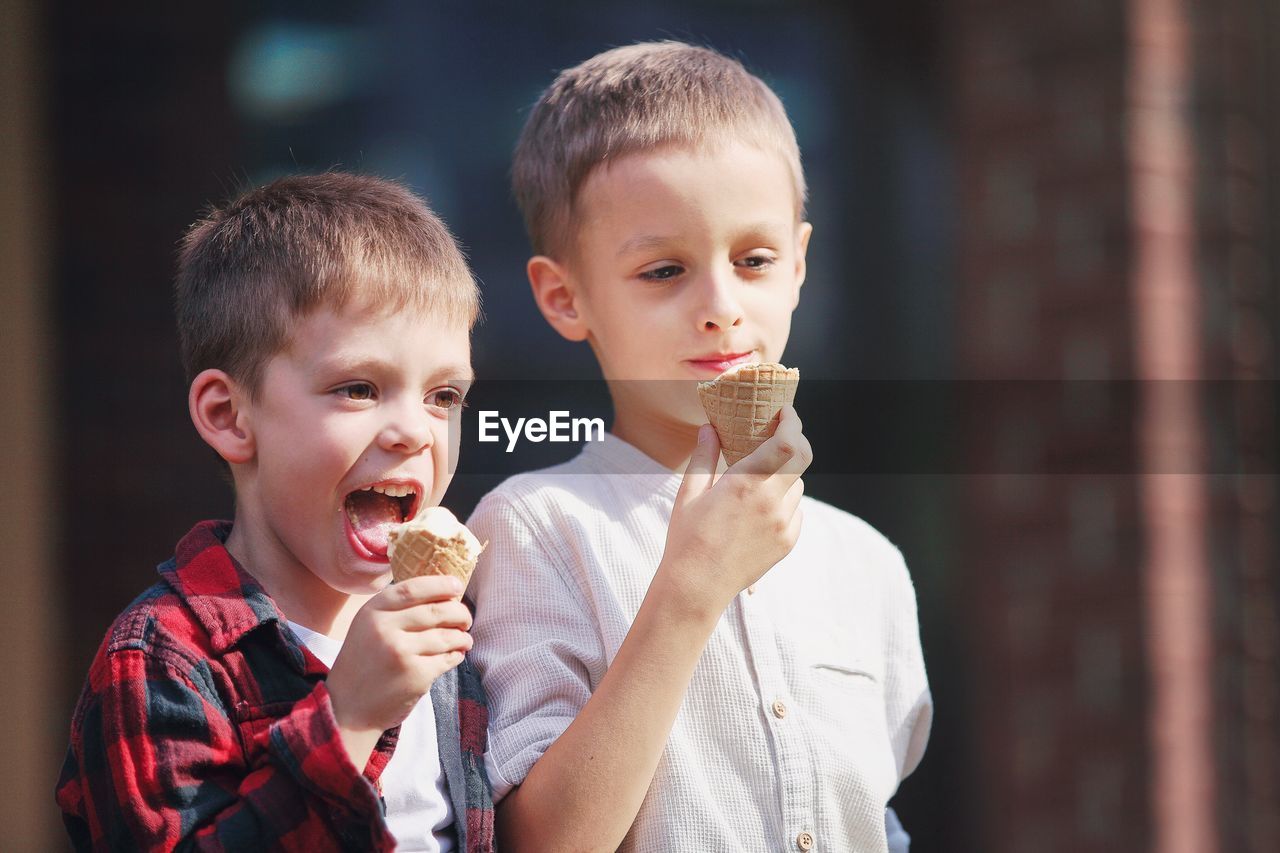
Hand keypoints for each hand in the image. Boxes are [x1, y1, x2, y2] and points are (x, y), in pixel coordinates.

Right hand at [326, 575, 471, 764]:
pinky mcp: (416, 676)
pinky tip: (456, 655)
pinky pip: (447, 659)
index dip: (440, 585)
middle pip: (437, 611)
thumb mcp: (367, 627)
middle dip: (460, 613)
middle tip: (466, 618)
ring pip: (447, 636)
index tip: (456, 586)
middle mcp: (385, 629)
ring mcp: (401, 653)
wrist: (348, 709)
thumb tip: (440, 591)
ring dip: (462, 636)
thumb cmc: (363, 663)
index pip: (413, 589)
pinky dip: (457, 655)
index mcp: (372, 612)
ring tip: (464, 639)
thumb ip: (395, 609)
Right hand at [657, 405, 811, 616]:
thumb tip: (709, 427)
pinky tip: (761, 509)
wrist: (698, 586)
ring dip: (786, 475)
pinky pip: (796, 511)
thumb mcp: (690, 492)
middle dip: (797, 438)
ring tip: (761, 479)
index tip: (784, 410)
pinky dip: (785, 502)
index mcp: (745, 484)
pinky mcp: (788, 541)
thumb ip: (704, 456)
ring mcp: (783, 524)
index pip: (786, 442)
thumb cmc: (687, 537)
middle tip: (783, 432)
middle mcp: (771, 502)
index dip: (791, 421)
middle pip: (802, 457)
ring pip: (798, 485)